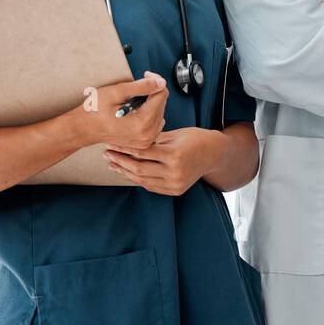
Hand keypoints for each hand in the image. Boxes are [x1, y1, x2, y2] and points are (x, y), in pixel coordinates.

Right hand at [75, 72, 168, 149]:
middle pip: (162, 103)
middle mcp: (148, 134)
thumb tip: (161, 82)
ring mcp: (146, 140)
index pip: (162, 94)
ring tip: (132, 102)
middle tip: (135, 89)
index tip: (145, 75)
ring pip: (160, 113)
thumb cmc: (95, 111)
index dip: (155, 80)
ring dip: (151, 103)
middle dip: (152, 92)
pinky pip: (155, 123)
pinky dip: (148, 114)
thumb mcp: (116, 92)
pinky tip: (135, 112)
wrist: (83, 129)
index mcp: (142, 122)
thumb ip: (141, 86)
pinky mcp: (144, 142)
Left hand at [104, 127, 220, 196]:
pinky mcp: (176, 190)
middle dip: (120, 161)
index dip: (125, 148)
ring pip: (142, 180)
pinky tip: (128, 172)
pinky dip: (138, 179)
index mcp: (174, 154)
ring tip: (113, 164)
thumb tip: (131, 138)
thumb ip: (154, 139)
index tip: (112, 143)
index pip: (142, 152)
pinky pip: (150, 186)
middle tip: (107, 154)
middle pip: (138, 168)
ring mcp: (175, 183)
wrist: (216, 154)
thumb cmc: (196, 139)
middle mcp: (175, 171)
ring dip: (125, 172)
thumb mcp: (176, 134)